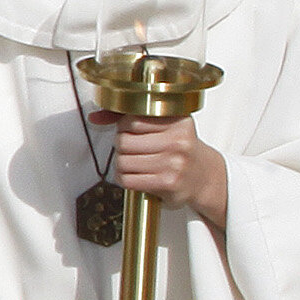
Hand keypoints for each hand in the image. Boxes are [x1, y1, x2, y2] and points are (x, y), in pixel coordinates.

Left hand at [104, 115, 230, 234]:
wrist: (205, 177)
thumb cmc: (180, 149)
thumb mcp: (165, 126)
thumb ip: (130, 117)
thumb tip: (95, 116)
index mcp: (177, 121)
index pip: (131, 119)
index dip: (124, 127)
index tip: (130, 132)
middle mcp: (178, 140)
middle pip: (124, 141)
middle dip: (121, 147)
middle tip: (130, 150)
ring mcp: (173, 163)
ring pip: (123, 161)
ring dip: (122, 165)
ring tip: (133, 164)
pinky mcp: (167, 183)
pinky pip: (128, 180)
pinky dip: (124, 179)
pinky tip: (134, 177)